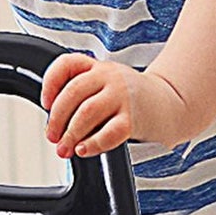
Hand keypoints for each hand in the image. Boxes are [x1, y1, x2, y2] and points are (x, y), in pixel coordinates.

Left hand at [41, 53, 175, 157]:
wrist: (170, 104)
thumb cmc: (130, 99)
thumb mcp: (105, 85)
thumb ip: (80, 97)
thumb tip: (55, 127)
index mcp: (97, 68)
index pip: (67, 64)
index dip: (50, 83)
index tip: (45, 104)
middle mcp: (109, 77)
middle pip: (72, 93)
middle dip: (56, 118)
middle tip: (52, 137)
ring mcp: (123, 96)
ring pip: (87, 113)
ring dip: (70, 134)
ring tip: (65, 148)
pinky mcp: (134, 118)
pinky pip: (109, 133)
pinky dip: (93, 143)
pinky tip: (84, 150)